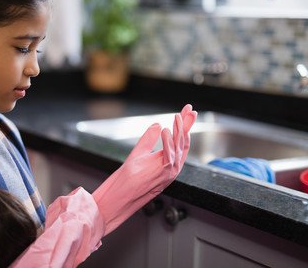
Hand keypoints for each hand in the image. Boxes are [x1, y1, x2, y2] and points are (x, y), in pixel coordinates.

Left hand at [92, 105, 196, 234]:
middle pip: (184, 143)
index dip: (184, 125)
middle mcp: (172, 168)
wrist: (118, 197)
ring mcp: (169, 172)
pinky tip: (167, 130)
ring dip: (179, 131)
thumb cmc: (126, 181)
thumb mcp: (138, 154)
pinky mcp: (162, 174)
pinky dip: (169, 142)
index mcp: (167, 163)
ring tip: (177, 117)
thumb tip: (157, 125)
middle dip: (187, 125)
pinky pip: (170, 156)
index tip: (187, 111)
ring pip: (179, 148)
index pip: (180, 141)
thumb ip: (148, 139)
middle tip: (189, 110)